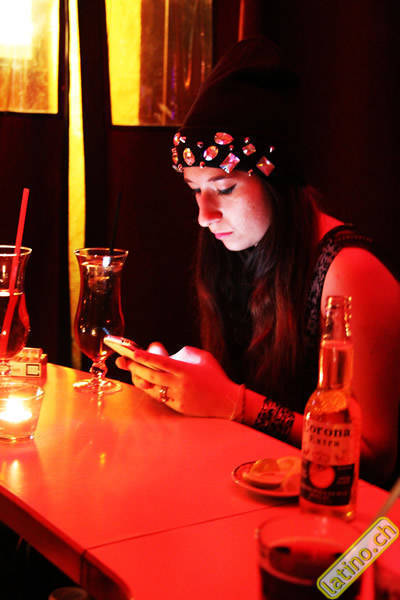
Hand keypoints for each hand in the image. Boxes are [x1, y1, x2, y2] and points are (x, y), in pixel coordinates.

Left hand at [116, 345, 241, 418]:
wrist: (226, 402)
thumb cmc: (214, 375)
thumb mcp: (202, 357)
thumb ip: (183, 353)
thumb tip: (164, 353)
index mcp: (185, 370)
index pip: (161, 362)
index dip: (145, 357)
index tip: (133, 352)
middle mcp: (179, 384)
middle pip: (151, 375)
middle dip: (134, 367)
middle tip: (122, 360)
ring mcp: (176, 397)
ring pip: (151, 387)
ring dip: (139, 378)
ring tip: (130, 370)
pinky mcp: (176, 406)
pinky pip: (158, 396)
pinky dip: (150, 388)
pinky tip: (143, 381)